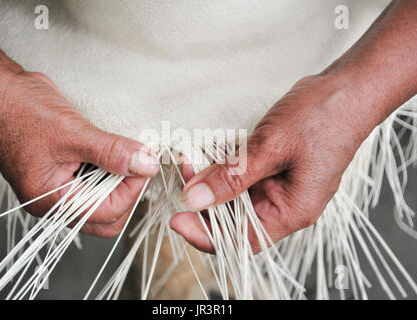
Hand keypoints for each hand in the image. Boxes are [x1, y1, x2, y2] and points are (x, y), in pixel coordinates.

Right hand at [0, 71, 158, 236]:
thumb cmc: (20, 110)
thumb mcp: (71, 131)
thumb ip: (111, 152)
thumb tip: (146, 165)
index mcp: (51, 199)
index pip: (106, 212)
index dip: (132, 190)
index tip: (145, 164)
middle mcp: (55, 201)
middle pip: (106, 217)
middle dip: (128, 194)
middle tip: (139, 164)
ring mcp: (60, 189)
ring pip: (103, 202)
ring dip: (121, 183)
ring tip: (129, 157)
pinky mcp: (65, 175)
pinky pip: (96, 185)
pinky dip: (111, 173)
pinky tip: (116, 154)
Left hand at [170, 74, 377, 252]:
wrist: (348, 89)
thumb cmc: (323, 118)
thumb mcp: (271, 147)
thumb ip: (232, 177)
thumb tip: (194, 199)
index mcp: (292, 210)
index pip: (242, 241)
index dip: (206, 235)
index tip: (177, 220)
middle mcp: (284, 204)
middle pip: (235, 220)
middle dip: (204, 204)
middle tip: (183, 179)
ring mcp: (278, 185)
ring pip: (235, 197)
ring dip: (211, 184)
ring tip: (190, 162)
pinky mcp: (272, 168)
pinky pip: (241, 177)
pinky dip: (222, 169)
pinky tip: (207, 155)